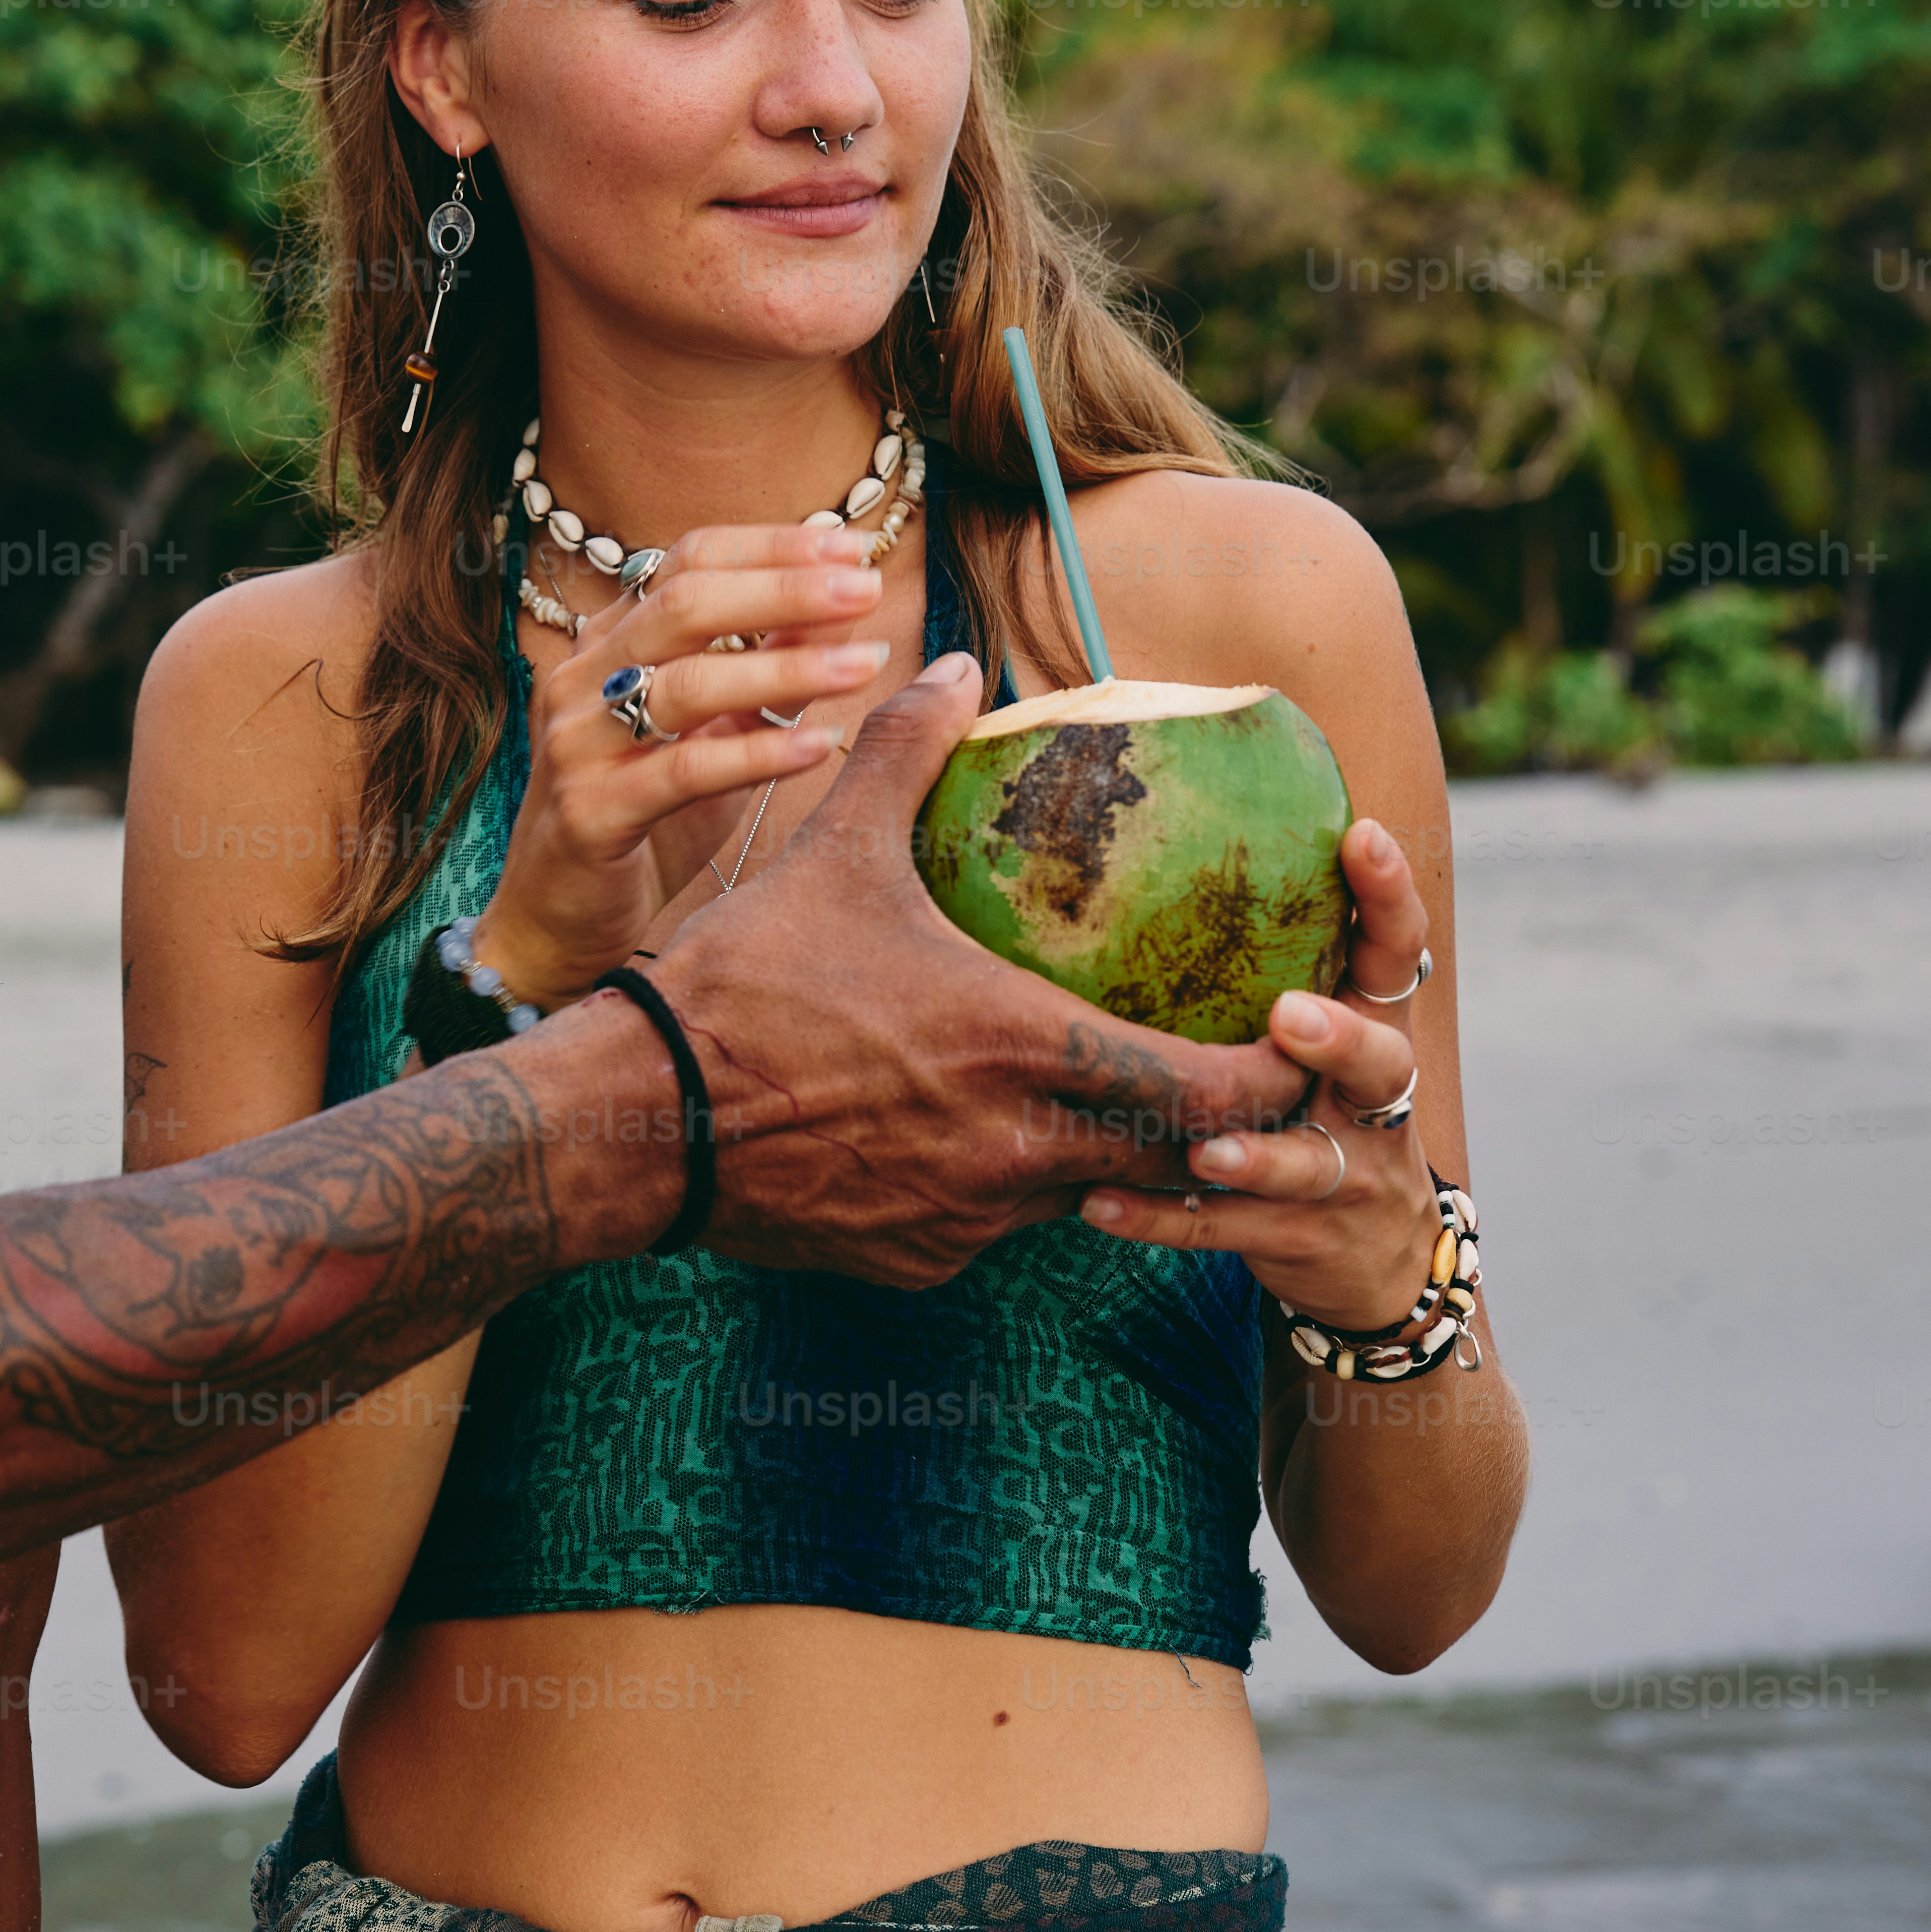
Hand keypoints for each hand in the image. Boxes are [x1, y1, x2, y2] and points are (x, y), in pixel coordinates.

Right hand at [472, 526, 892, 1007]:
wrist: (554, 922)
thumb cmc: (643, 820)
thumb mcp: (710, 736)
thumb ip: (761, 676)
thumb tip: (838, 615)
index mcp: (610, 643)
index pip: (687, 562)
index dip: (771, 546)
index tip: (850, 547)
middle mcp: (583, 678)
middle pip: (685, 602)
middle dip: (783, 588)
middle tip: (864, 589)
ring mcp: (578, 743)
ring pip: (686, 682)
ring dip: (786, 667)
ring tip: (866, 665)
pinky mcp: (588, 813)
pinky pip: (682, 772)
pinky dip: (757, 754)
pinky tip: (819, 747)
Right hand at [640, 653, 1313, 1285]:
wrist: (637, 1122)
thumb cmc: (744, 984)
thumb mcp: (834, 850)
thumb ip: (906, 753)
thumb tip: (957, 667)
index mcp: (1029, 1054)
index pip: (1216, 1098)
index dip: (1276, 1079)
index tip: (1293, 1042)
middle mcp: (1021, 1156)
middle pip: (1172, 1162)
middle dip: (1208, 1126)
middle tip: (1214, 1068)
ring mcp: (969, 1223)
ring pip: (1080, 1195)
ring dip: (1099, 1149)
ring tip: (1084, 1088)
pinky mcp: (914, 1264)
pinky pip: (993, 1224)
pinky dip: (1003, 1181)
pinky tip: (962, 1128)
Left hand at [1077, 815, 1439, 1326]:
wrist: (1377, 1263)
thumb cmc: (1320, 1111)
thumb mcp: (1318, 1042)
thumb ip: (1269, 966)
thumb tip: (1158, 840)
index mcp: (1377, 1033)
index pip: (1396, 955)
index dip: (1388, 897)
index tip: (1361, 833)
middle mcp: (1376, 1101)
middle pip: (1380, 1062)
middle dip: (1340, 1040)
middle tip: (1289, 1015)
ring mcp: (1348, 1177)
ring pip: (1306, 1164)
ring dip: (1254, 1155)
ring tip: (1204, 1148)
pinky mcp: (1303, 1241)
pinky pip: (1224, 1229)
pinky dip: (1161, 1217)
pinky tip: (1096, 1204)